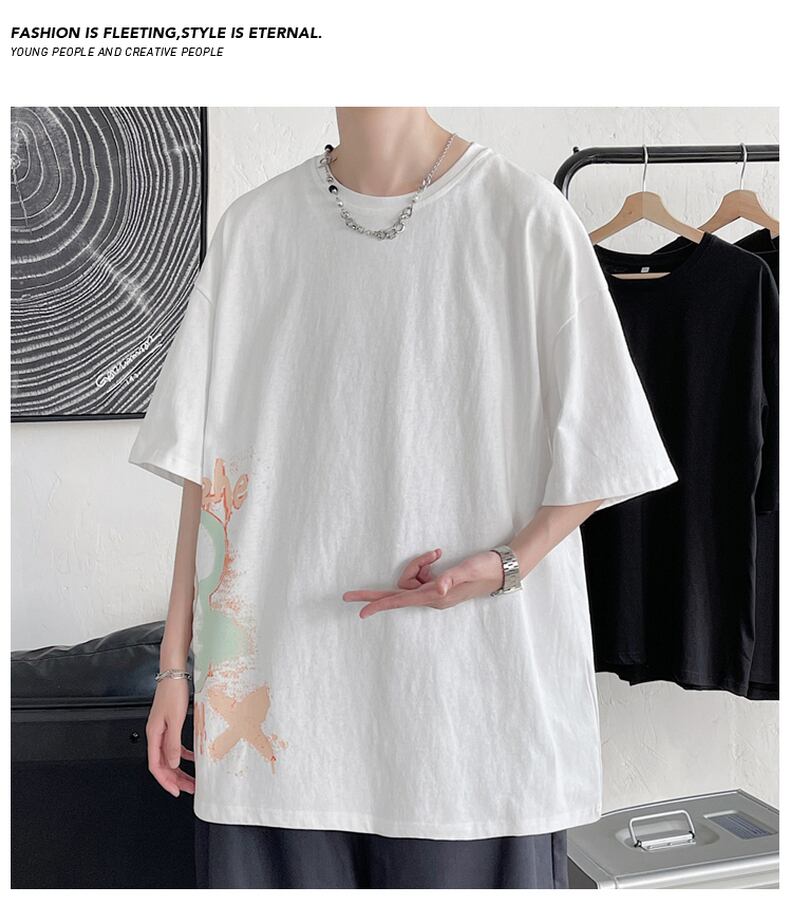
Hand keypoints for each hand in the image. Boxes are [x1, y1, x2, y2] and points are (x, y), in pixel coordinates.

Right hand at [146, 677, 195, 796]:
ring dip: (179, 768)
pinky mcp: (169, 723)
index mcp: (153, 735)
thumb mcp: (175, 720)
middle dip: (175, 778)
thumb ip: (173, 743)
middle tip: (188, 788)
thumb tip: (173, 763)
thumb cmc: (173, 693)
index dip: (165, 781)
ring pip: (169, 756)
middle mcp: (155, 734)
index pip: (156, 766)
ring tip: (191, 778)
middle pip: (163, 764)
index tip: (176, 791)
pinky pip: (174, 745)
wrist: (174, 674)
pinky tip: (193, 757)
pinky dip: (183, 753)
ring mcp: (162, 729)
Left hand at [342, 547, 504, 618]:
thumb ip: (450, 578)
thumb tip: (436, 588)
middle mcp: (431, 597)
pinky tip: (437, 555)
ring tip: (436, 553)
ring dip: (418, 563)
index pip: (401, 601)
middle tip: (348, 595)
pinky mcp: (437, 584)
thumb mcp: (468, 570)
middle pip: (398, 592)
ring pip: (410, 578)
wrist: (502, 569)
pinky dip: (424, 563)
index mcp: (435, 597)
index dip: (380, 604)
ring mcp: (434, 592)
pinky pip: (420, 574)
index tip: (361, 611)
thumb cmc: (485, 569)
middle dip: (375, 593)